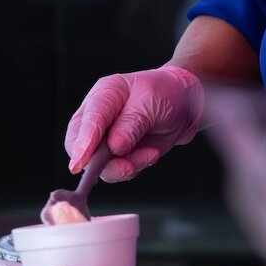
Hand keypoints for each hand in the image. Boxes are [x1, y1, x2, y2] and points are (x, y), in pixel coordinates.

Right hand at [65, 66, 203, 180]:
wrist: (186, 105)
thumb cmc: (166, 94)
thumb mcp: (150, 103)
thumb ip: (131, 125)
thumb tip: (114, 148)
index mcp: (103, 96)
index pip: (87, 121)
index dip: (83, 144)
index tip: (80, 163)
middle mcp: (99, 118)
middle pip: (80, 146)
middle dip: (100, 162)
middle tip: (127, 165)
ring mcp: (106, 138)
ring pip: (98, 164)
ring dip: (124, 166)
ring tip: (149, 154)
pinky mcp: (117, 154)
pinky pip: (116, 171)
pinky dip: (134, 167)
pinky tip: (150, 153)